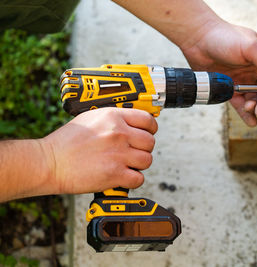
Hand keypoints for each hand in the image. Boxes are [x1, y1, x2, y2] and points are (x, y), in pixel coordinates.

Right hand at [41, 108, 157, 193]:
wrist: (50, 162)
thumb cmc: (66, 142)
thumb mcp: (91, 118)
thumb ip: (114, 119)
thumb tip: (132, 124)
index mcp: (113, 117)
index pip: (148, 120)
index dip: (150, 129)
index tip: (147, 133)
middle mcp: (119, 134)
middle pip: (150, 142)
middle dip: (142, 149)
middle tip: (131, 152)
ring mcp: (119, 154)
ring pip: (147, 160)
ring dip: (138, 165)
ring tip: (125, 164)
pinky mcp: (115, 174)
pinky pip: (139, 178)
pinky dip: (132, 180)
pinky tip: (121, 176)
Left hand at [180, 21, 256, 126]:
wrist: (197, 39)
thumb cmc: (225, 36)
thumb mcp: (250, 46)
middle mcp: (256, 71)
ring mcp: (243, 80)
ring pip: (254, 100)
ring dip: (256, 108)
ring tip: (250, 110)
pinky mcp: (229, 89)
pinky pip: (240, 103)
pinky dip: (245, 113)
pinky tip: (251, 121)